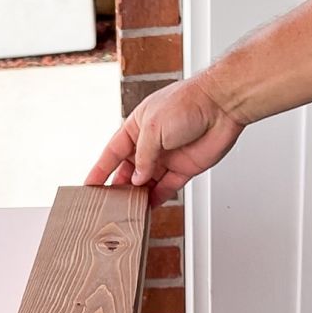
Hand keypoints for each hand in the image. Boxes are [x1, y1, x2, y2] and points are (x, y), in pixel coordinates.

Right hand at [85, 75, 244, 205]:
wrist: (222, 105)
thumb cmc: (188, 103)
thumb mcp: (153, 128)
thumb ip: (143, 156)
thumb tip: (137, 178)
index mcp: (137, 126)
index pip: (112, 152)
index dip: (100, 169)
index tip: (89, 186)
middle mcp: (151, 142)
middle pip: (129, 170)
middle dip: (119, 186)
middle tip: (109, 203)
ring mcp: (167, 156)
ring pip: (146, 182)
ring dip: (138, 195)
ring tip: (128, 209)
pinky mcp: (184, 168)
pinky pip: (166, 187)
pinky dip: (157, 198)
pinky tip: (148, 207)